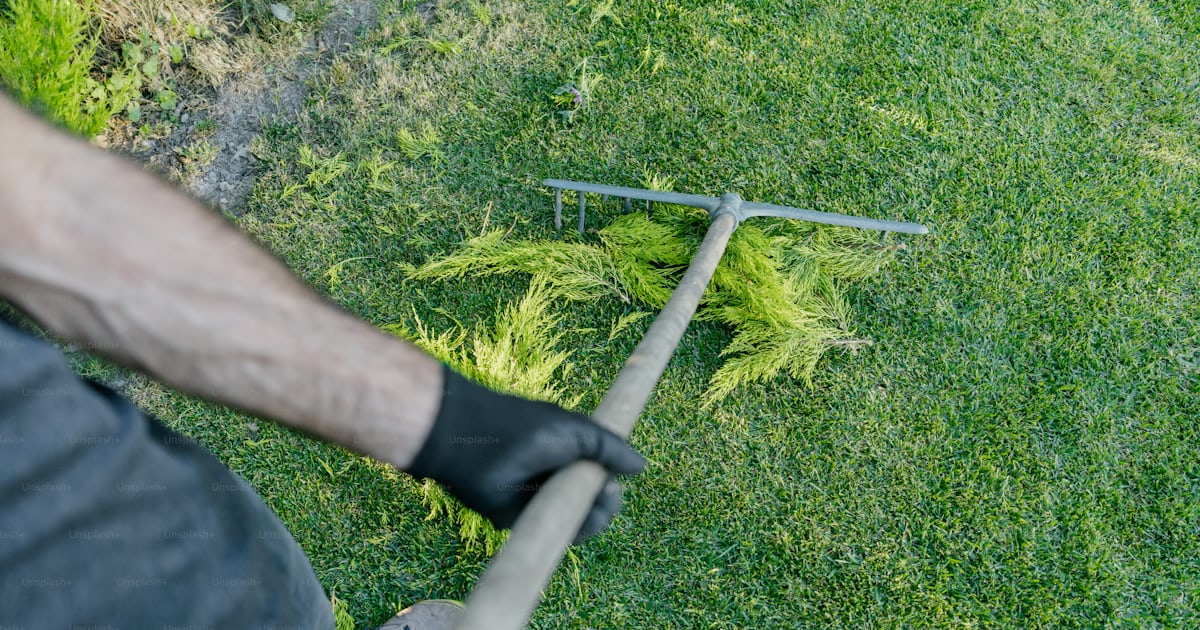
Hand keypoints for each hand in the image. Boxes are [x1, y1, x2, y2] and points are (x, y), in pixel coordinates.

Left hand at [405, 366, 645, 538]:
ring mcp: (539, 500)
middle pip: (595, 501)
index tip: (617, 478)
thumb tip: (641, 467)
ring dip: (593, 518)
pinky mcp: (522, 520)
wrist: (473, 444)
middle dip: (606, 501)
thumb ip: (610, 448)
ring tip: (589, 504)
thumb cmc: (525, 429)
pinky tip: (573, 521)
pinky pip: (555, 534)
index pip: (603, 474)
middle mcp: (555, 477)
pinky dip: (570, 531)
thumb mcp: (577, 432)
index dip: (613, 479)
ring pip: (580, 520)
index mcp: (568, 452)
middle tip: (603, 493)